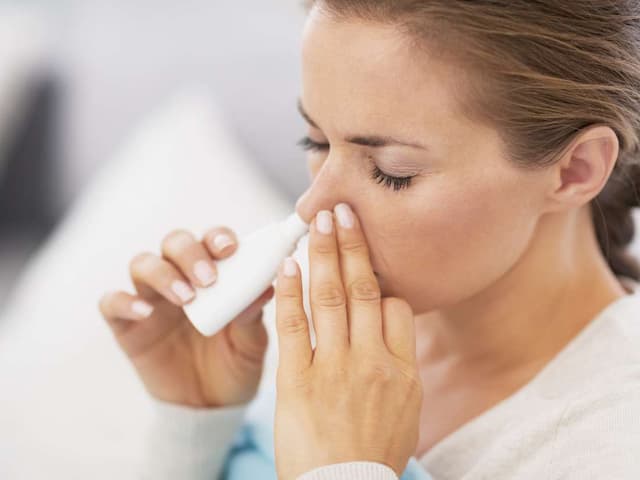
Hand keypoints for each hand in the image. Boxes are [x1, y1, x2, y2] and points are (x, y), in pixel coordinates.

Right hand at [99, 227, 273, 407]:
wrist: (210, 407)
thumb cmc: (235, 365)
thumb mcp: (251, 343)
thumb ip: (252, 315)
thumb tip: (267, 288)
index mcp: (215, 274)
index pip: (211, 240)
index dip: (218, 237)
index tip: (230, 249)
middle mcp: (181, 278)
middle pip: (174, 243)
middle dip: (190, 253)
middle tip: (209, 278)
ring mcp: (152, 299)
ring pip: (142, 264)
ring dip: (162, 274)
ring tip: (186, 299)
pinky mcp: (127, 325)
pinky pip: (112, 303)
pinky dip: (125, 302)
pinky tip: (146, 313)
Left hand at [273, 203, 422, 479]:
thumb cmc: (374, 458)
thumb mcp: (407, 414)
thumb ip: (400, 368)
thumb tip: (391, 330)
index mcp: (403, 371)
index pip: (396, 308)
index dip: (380, 280)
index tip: (366, 258)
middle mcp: (372, 362)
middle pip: (363, 289)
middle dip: (353, 245)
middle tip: (343, 209)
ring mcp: (334, 369)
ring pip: (330, 298)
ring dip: (324, 255)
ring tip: (319, 222)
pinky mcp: (297, 382)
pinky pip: (294, 326)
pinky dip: (290, 292)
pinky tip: (287, 265)